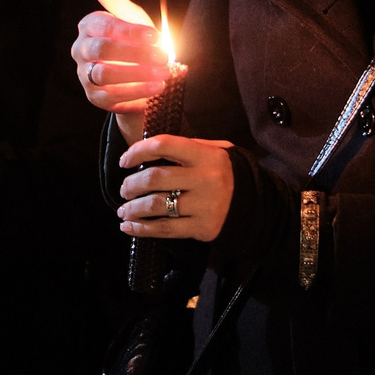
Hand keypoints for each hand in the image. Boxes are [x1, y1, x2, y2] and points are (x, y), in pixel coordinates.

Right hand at [73, 0, 167, 141]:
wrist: (138, 74)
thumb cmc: (133, 39)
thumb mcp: (128, 15)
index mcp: (88, 26)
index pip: (104, 26)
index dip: (130, 32)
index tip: (156, 36)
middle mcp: (80, 50)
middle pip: (103, 51)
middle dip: (136, 54)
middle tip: (165, 57)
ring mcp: (85, 75)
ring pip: (105, 75)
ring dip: (138, 75)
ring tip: (165, 74)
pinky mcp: (94, 97)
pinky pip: (112, 97)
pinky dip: (137, 93)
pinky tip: (158, 89)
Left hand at [116, 134, 234, 242]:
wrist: (251, 204)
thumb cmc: (220, 174)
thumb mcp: (211, 152)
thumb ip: (183, 147)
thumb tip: (143, 147)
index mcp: (206, 155)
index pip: (164, 145)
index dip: (137, 151)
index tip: (124, 161)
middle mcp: (206, 178)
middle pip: (154, 178)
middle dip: (131, 185)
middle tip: (124, 190)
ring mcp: (205, 205)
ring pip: (156, 205)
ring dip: (132, 209)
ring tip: (124, 210)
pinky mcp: (202, 227)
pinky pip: (164, 229)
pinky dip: (142, 229)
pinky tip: (129, 227)